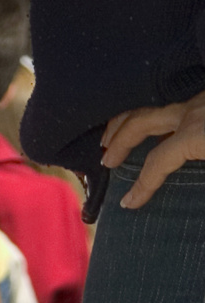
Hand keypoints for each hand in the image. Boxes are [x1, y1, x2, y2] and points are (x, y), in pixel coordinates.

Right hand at [102, 91, 204, 207]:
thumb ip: (201, 175)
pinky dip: (152, 115)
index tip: (128, 202)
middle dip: (118, 141)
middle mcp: (191, 112)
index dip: (142, 185)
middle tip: (106, 160)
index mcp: (196, 134)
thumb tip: (186, 182)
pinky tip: (154, 124)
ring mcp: (199, 100)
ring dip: (127, 122)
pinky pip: (169, 103)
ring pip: (150, 106)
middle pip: (140, 122)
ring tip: (114, 137)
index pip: (158, 161)